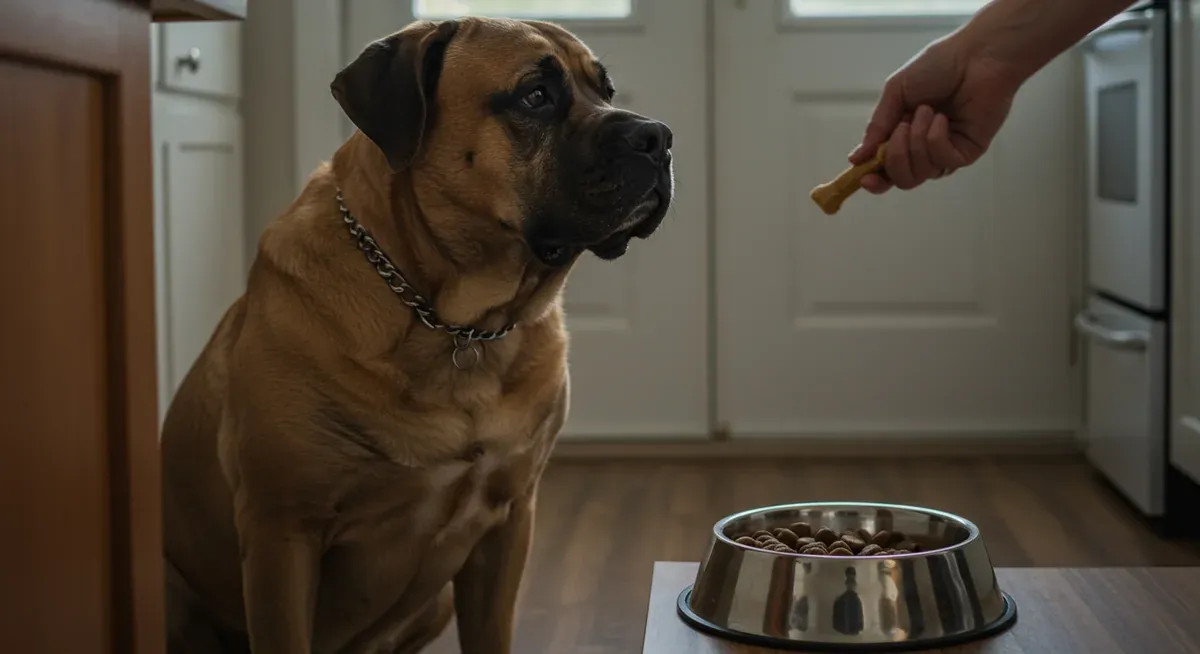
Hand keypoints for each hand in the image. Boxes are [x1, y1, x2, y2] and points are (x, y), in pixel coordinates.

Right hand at [848, 33, 1022, 193]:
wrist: (976, 56)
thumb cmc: (938, 66)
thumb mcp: (896, 92)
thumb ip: (877, 126)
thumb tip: (857, 158)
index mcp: (903, 134)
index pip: (886, 169)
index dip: (874, 179)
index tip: (863, 177)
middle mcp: (924, 148)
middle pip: (902, 179)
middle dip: (895, 158)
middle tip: (901, 130)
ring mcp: (946, 152)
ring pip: (921, 173)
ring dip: (917, 141)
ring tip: (927, 111)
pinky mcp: (967, 152)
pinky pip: (943, 162)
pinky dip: (936, 139)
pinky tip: (942, 118)